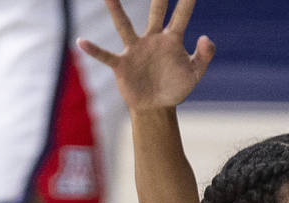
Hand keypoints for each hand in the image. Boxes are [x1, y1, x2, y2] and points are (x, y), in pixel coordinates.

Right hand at [78, 0, 214, 110]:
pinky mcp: (122, 65)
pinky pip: (105, 55)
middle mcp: (152, 39)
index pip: (181, 16)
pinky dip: (94, 50)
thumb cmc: (175, 87)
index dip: (186, 2)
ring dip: (117, 11)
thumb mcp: (194, 74)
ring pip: (124, 26)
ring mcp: (135, 50)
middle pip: (155, 13)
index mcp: (171, 40)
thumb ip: (204, 56)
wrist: (156, 106)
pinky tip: (82, 42)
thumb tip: (205, 37)